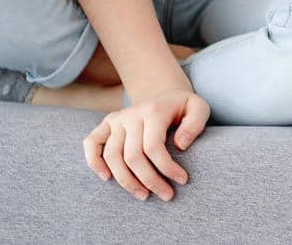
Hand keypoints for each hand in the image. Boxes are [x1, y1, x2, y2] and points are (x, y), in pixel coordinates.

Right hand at [83, 88, 208, 201]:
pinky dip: (94, 162)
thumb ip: (195, 124)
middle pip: (132, 156)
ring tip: (144, 195)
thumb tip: (180, 145)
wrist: (165, 95)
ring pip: (112, 156)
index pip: (153, 147)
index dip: (167, 168)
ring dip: (126, 181)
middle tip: (166, 195)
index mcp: (153, 110)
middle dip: (150, 180)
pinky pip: (91, 143)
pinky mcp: (106, 124)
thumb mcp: (199, 108)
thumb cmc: (183, 108)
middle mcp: (131, 114)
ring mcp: (116, 119)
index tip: (182, 181)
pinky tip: (107, 178)